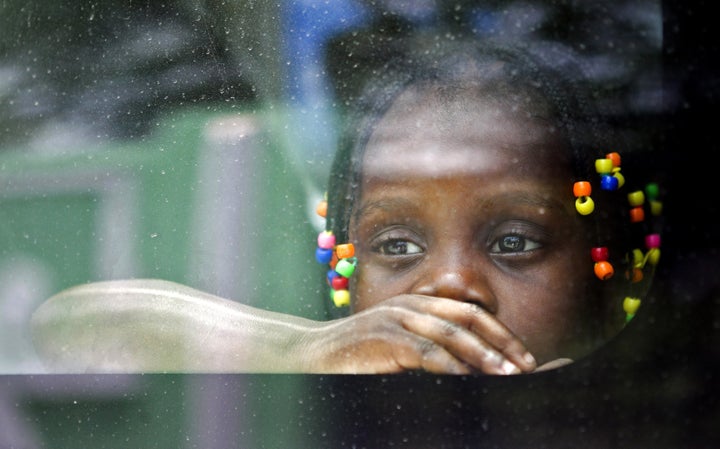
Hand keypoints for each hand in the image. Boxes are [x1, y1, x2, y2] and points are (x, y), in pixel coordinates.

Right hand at [299, 294, 536, 374]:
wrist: (312, 354)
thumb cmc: (359, 355)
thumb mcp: (399, 345)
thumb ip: (430, 349)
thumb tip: (471, 369)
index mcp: (418, 304)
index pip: (469, 312)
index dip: (500, 333)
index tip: (524, 357)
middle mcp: (410, 305)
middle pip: (467, 318)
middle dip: (501, 342)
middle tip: (526, 366)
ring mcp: (395, 319)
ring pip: (450, 333)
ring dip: (482, 355)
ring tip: (505, 374)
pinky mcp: (383, 338)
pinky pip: (424, 350)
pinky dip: (449, 366)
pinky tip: (466, 379)